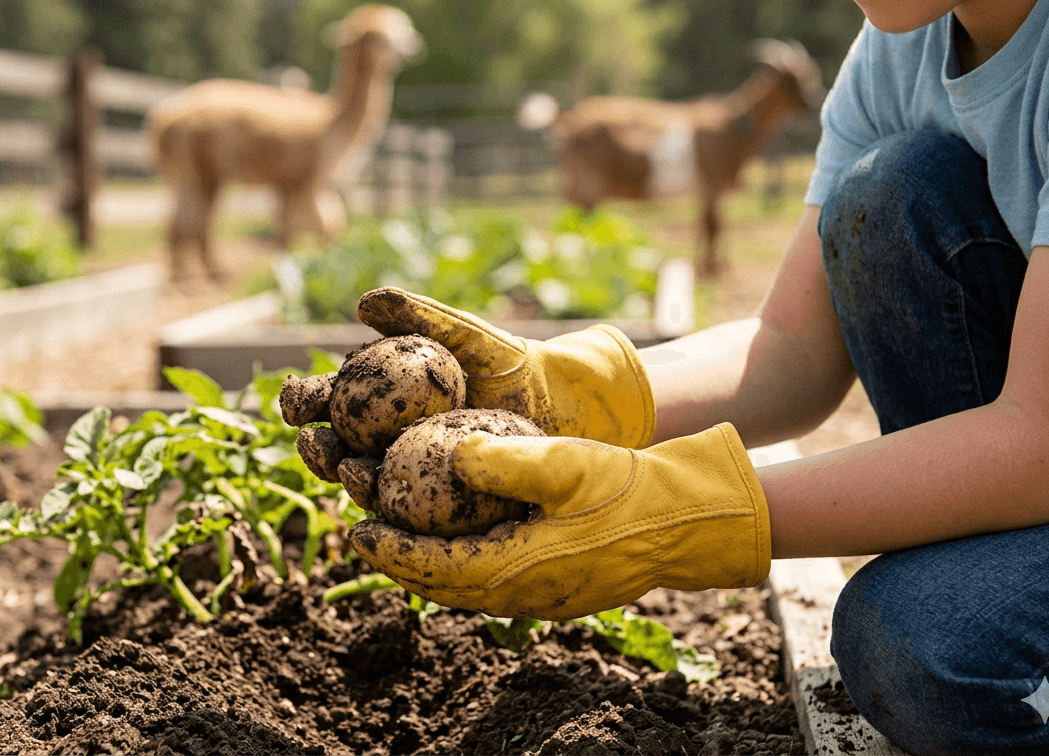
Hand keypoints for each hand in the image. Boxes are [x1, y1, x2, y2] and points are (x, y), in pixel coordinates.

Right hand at [283, 288, 656, 503]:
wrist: (555, 403)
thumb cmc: (505, 362)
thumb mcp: (462, 335)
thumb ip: (417, 318)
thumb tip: (365, 302)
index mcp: (375, 395)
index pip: (326, 399)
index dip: (303, 402)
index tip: (298, 403)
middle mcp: (380, 436)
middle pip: (332, 447)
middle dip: (315, 449)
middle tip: (316, 444)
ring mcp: (404, 471)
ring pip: (360, 481)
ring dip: (345, 479)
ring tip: (351, 469)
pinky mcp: (432, 504)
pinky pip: (403, 509)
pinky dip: (389, 507)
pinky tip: (386, 503)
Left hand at [347, 423, 770, 620]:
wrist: (692, 520)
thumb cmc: (630, 489)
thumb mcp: (566, 464)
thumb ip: (503, 460)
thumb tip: (450, 453)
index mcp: (518, 568)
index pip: (434, 568)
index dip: (390, 551)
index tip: (356, 529)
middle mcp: (526, 593)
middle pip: (444, 584)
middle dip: (402, 561)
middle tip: (366, 531)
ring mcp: (546, 596)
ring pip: (469, 586)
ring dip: (432, 564)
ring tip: (402, 535)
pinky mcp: (562, 587)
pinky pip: (496, 581)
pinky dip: (466, 562)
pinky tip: (461, 535)